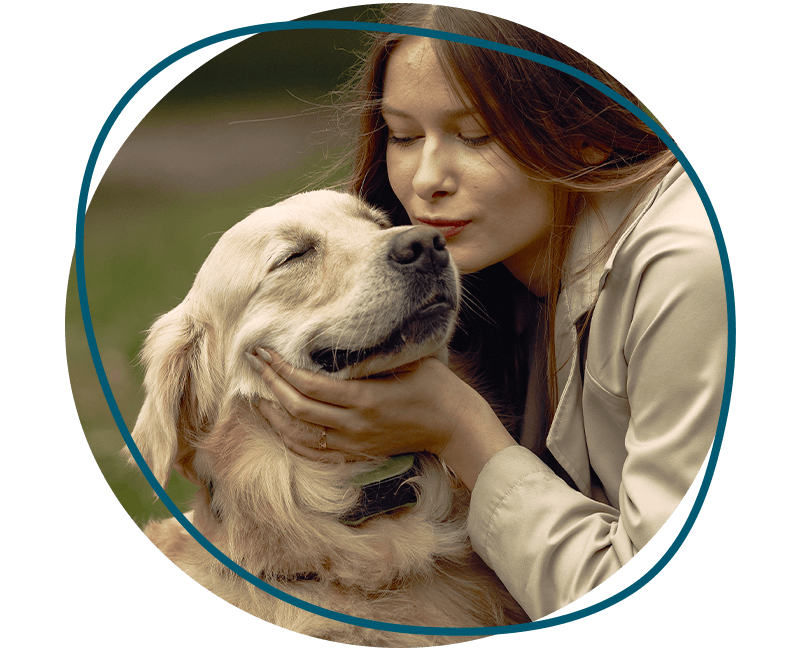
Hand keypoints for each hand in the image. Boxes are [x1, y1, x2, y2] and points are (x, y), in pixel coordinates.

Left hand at [245, 348, 517, 488]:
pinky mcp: (357, 453)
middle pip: (297, 408)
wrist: (454, 425)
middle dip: (270, 385)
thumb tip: (336, 335)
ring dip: (273, 416)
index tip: (264, 351)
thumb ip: (370, 353)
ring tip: (255, 396)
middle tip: (254, 363)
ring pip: (299, 435)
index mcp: (364, 398)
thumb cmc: (435, 385)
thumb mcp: (405, 359)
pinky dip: (291, 440)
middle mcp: (354, 425)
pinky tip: (279, 426)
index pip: (308, 385)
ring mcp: (354, 443)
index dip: (280, 368)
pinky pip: (314, 453)